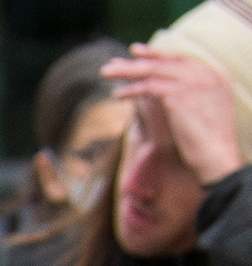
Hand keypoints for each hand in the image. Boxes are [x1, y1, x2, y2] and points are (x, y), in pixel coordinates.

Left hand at [114, 48, 245, 191]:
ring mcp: (193, 82)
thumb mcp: (204, 110)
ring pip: (153, 71)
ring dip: (127, 71)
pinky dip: (131, 90)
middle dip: (138, 60)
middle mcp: (205, 74)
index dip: (157, 55)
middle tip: (114, 61)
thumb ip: (189, 95)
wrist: (217, 155)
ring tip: (106, 73)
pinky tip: (116, 95)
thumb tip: (163, 93)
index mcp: (214, 74)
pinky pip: (149, 87)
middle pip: (165, 61)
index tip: (137, 53)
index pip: (180, 59)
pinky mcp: (178, 95)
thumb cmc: (209, 141)